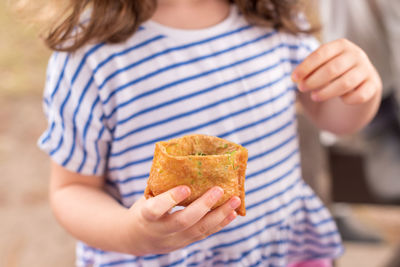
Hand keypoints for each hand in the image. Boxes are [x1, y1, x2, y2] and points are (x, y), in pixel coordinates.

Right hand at [122, 186, 239, 255]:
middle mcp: (161, 231)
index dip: (170, 199)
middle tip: (219, 189)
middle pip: (183, 221)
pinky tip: (233, 212)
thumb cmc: (144, 208)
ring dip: (220, 215)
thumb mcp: (146, 197)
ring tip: (235, 200)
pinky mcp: (186, 242)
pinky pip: (205, 233)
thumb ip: (162, 185)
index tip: (186, 187)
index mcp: (146, 216)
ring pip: (199, 229)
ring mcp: (175, 239)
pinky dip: (221, 223)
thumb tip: (186, 159)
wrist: (137, 238)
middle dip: (203, 206)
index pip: (156, 209)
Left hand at [292, 38, 381, 104]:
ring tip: (314, 96)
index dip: (306, 67)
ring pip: (345, 83)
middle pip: (332, 69)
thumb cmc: (332, 72)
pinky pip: (359, 95)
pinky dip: (348, 99)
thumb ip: (308, 71)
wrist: (359, 82)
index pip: (322, 53)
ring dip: (327, 92)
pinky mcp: (373, 85)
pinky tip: (341, 99)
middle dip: (314, 80)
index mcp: (340, 45)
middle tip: (301, 88)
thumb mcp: (320, 66)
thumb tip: (296, 80)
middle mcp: (356, 54)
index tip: (294, 78)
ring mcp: (366, 69)